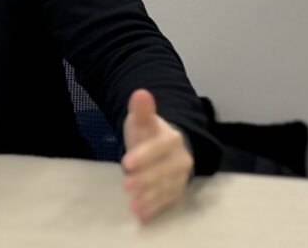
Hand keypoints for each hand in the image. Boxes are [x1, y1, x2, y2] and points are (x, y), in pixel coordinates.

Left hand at [121, 88, 192, 221]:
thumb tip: (140, 92)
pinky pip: (167, 201)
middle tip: (126, 185)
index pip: (160, 148)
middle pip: (165, 171)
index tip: (126, 163)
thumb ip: (142, 110)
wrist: (164, 146)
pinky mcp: (176, 191)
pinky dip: (155, 208)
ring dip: (150, 197)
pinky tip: (141, 214)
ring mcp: (180, 177)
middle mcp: (181, 159)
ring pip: (166, 188)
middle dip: (146, 179)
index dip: (144, 156)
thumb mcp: (142, 120)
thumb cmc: (149, 133)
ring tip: (133, 205)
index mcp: (173, 139)